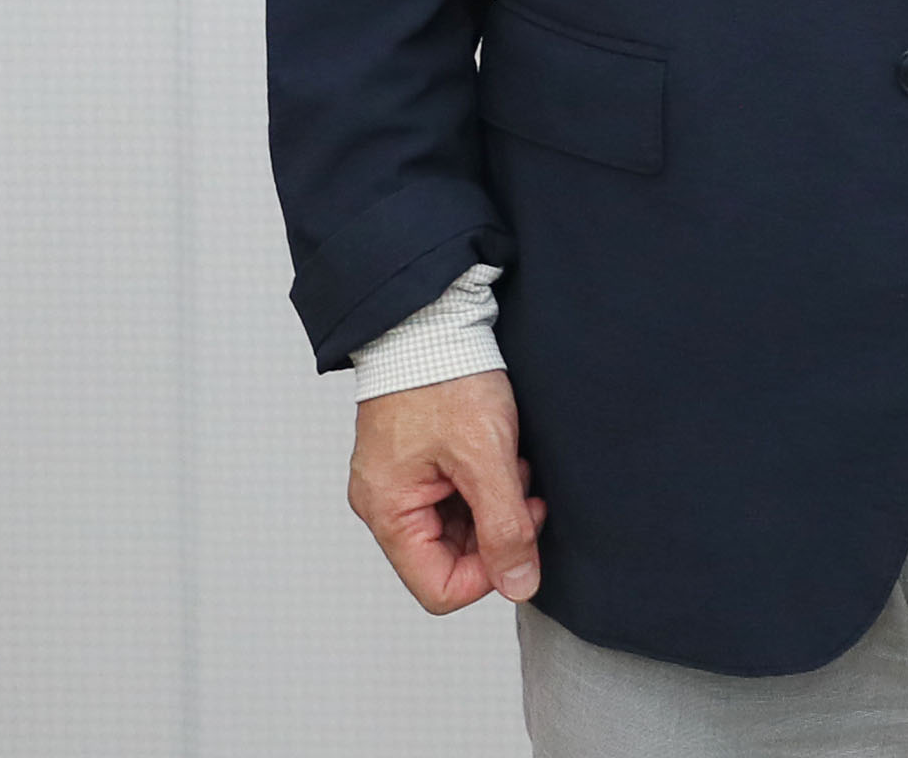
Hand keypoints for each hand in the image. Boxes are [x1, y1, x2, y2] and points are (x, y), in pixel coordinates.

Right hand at [350, 371, 544, 612]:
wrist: (432, 319)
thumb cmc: (445, 377)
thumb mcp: (485, 456)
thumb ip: (505, 526)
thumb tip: (521, 585)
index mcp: (388, 512)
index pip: (440, 588)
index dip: (489, 573)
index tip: (521, 530)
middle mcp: (387, 504)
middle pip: (452, 559)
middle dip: (496, 528)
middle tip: (520, 485)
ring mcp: (402, 483)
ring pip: (460, 529)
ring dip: (495, 504)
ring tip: (510, 461)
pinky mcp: (419, 464)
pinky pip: (457, 498)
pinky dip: (486, 484)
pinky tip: (500, 453)